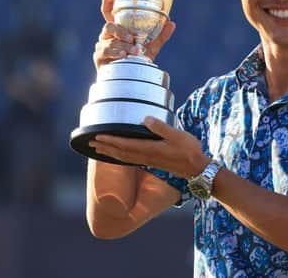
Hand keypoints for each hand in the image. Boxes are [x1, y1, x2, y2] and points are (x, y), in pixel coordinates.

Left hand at [88, 116, 209, 178]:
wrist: (196, 168)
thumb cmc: (188, 150)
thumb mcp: (177, 135)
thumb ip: (161, 127)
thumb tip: (145, 119)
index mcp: (150, 149)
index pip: (126, 145)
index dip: (111, 140)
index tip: (97, 136)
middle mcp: (146, 156)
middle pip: (120, 153)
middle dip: (105, 147)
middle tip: (90, 143)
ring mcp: (148, 161)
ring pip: (124, 157)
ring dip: (110, 152)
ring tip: (98, 149)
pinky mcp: (152, 162)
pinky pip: (130, 159)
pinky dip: (119, 156)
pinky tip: (117, 154)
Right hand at [93, 0, 175, 69]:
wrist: (130, 78)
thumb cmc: (137, 60)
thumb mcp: (151, 47)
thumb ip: (160, 36)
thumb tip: (172, 23)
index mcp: (118, 29)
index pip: (109, 13)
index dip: (108, 2)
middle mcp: (108, 36)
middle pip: (109, 26)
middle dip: (120, 31)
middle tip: (131, 39)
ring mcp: (102, 46)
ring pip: (108, 41)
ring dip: (122, 46)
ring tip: (132, 52)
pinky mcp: (99, 57)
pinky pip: (104, 52)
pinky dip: (115, 53)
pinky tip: (122, 56)